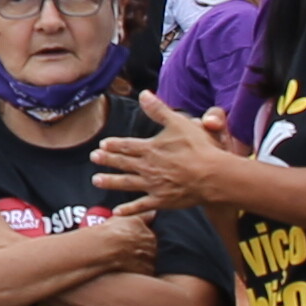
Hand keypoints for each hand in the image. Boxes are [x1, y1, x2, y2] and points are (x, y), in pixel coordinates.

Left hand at [91, 94, 243, 216]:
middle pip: (123, 163)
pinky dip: (128, 209)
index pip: (127, 145)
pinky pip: (141, 206)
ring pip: (126, 183)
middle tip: (93, 158)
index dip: (114, 145)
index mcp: (150, 148)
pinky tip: (116, 212)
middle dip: (107, 160)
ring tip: (96, 181)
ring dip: (110, 182)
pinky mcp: (161, 200)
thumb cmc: (198, 148)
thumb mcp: (178, 122)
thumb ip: (158, 109)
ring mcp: (153, 185)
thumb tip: (143, 93)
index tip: (102, 145)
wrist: (212, 175)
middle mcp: (147, 167)